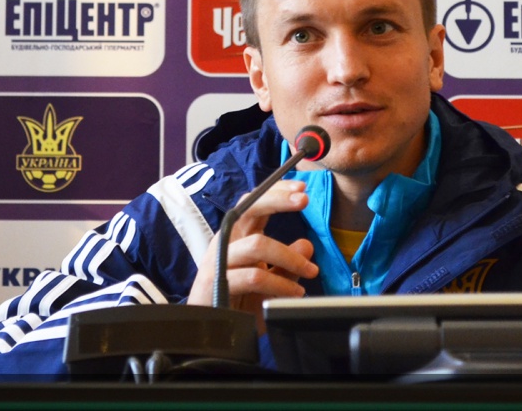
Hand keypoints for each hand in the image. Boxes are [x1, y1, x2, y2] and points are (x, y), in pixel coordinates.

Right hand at [187, 179, 318, 330]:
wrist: (211, 333)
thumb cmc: (238, 303)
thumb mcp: (270, 282)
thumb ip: (286, 264)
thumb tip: (306, 245)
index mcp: (237, 237)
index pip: (254, 203)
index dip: (276, 192)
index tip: (302, 188)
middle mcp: (226, 243)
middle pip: (248, 209)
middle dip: (278, 200)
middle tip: (304, 200)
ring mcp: (219, 261)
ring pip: (257, 244)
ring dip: (290, 257)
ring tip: (310, 272)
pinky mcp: (217, 283)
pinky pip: (254, 277)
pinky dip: (280, 284)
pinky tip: (295, 292)